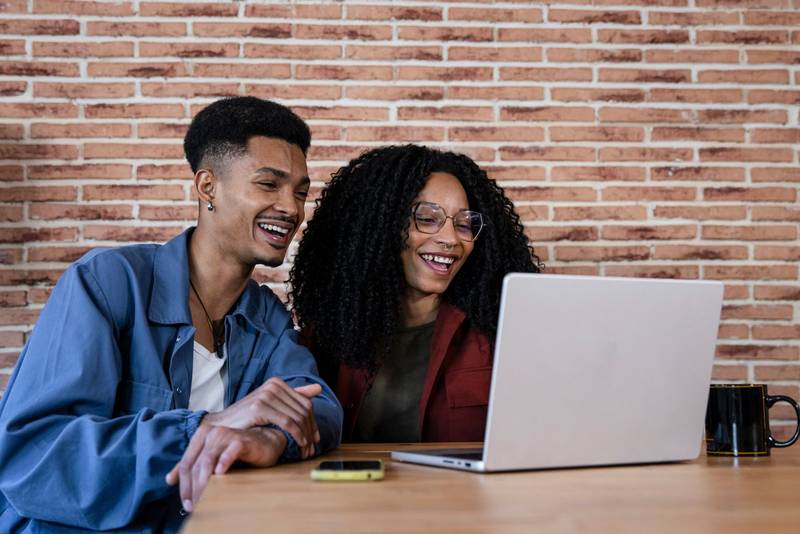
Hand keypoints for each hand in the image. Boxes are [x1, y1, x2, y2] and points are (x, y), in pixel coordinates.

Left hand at [165, 425, 286, 512]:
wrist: (265, 442)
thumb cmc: (238, 452)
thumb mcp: (212, 458)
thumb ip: (192, 466)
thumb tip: (169, 480)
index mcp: (200, 436)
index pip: (186, 464)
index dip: (184, 486)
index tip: (187, 504)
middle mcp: (211, 433)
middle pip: (195, 465)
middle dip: (193, 489)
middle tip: (195, 506)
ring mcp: (225, 435)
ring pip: (207, 461)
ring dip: (204, 483)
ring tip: (205, 499)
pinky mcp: (241, 440)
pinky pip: (229, 452)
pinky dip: (223, 463)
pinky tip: (220, 475)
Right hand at [203, 377, 321, 456]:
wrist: (221, 425)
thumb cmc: (246, 418)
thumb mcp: (271, 405)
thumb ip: (293, 396)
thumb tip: (318, 388)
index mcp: (277, 383)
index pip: (305, 402)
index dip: (313, 421)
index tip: (316, 438)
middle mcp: (272, 386)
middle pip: (304, 410)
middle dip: (311, 430)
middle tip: (313, 447)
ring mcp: (266, 395)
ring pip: (297, 417)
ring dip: (306, 435)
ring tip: (306, 449)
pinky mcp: (260, 407)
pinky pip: (288, 422)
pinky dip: (298, 435)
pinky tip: (300, 444)